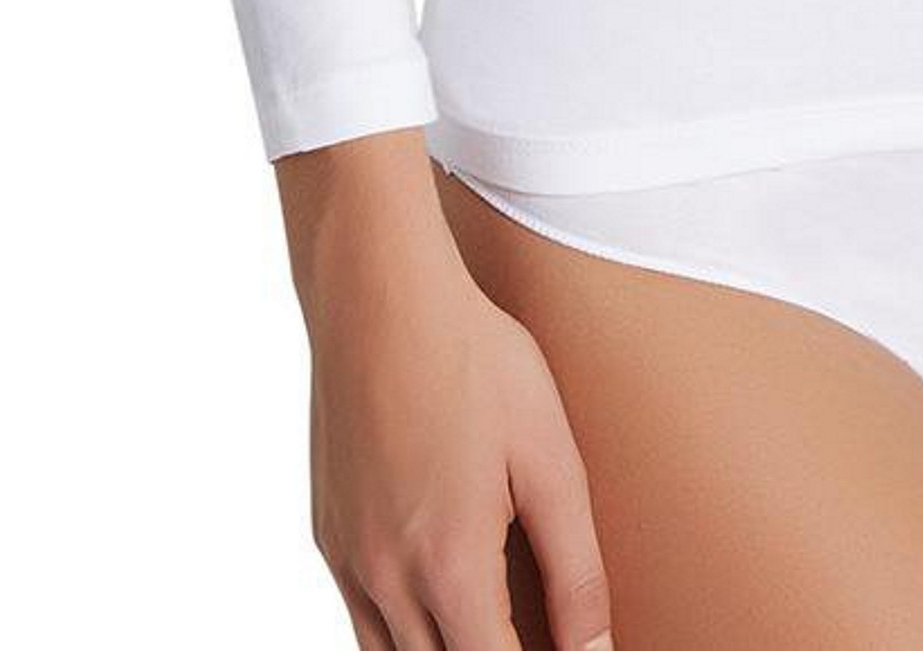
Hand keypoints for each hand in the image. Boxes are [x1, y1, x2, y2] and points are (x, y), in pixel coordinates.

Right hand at [278, 135, 610, 650]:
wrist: (380, 295)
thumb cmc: (472, 361)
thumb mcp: (550, 457)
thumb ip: (576, 568)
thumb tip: (594, 648)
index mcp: (450, 567)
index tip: (568, 653)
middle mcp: (387, 579)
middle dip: (493, 657)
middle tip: (537, 631)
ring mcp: (348, 559)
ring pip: (393, 658)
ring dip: (445, 650)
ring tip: (493, 616)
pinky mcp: (328, 534)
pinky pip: (362, 618)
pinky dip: (402, 627)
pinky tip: (439, 589)